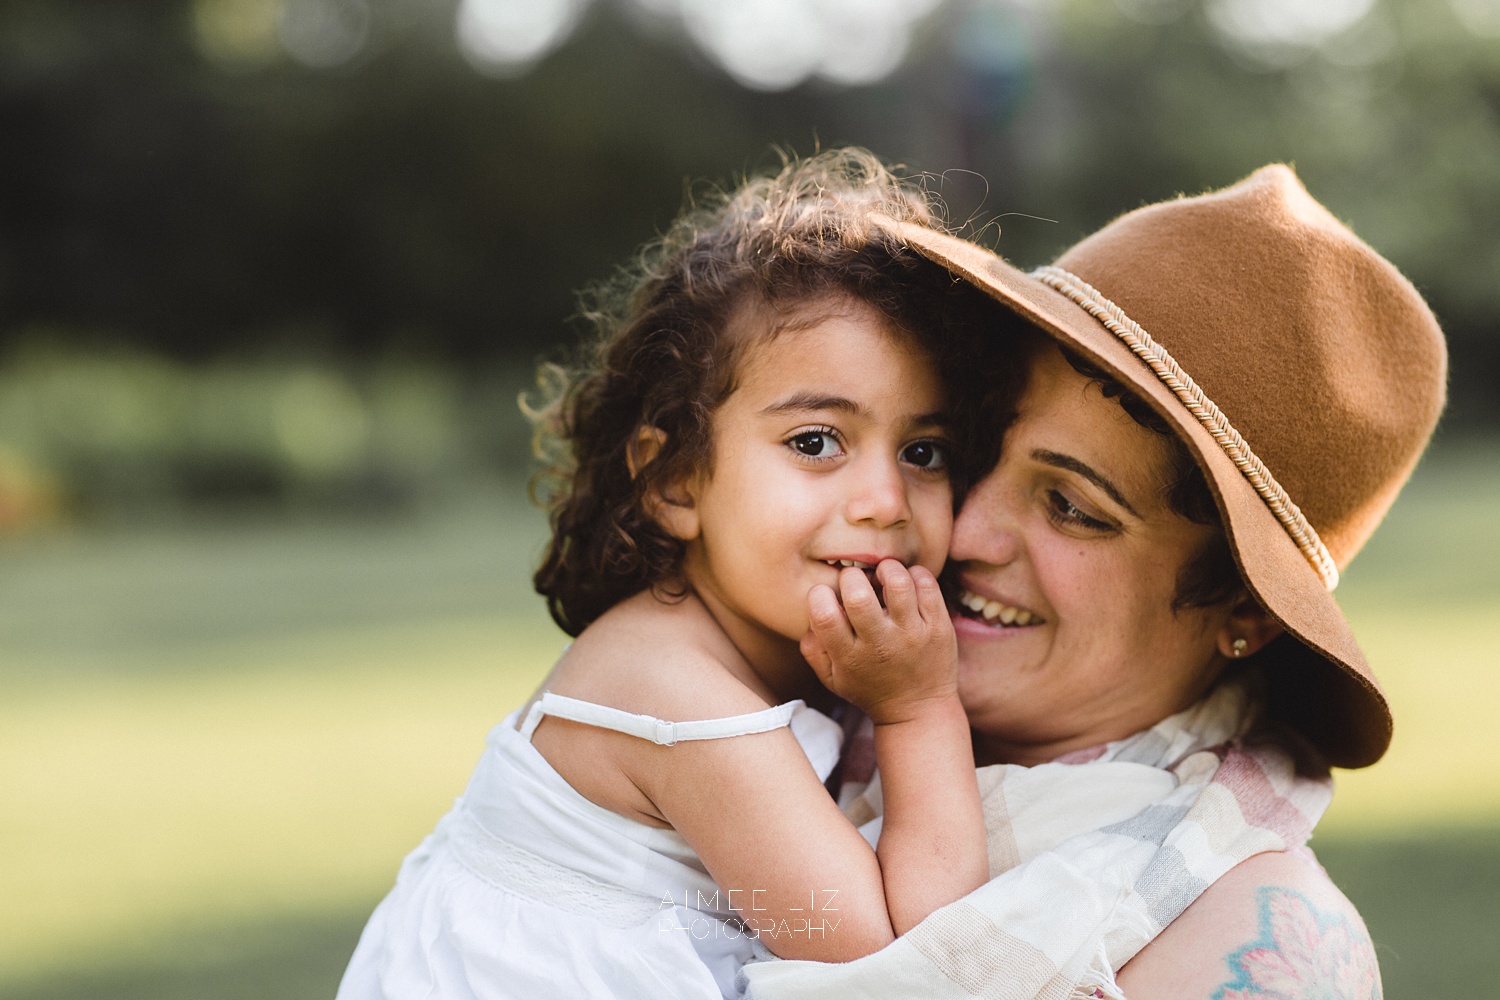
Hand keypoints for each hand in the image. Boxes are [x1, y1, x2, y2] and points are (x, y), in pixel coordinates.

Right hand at [801, 559, 957, 724]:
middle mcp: (880, 645)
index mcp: (849, 657)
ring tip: (883, 576)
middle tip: (857, 583)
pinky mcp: (938, 627)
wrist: (918, 710)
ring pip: (898, 582)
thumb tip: (811, 614)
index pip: (824, 615)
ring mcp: (912, 634)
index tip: (827, 595)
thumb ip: (813, 648)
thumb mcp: (832, 679)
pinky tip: (907, 583)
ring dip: (886, 569)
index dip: (820, 595)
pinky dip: (914, 574)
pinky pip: (927, 585)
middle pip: (858, 594)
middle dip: (852, 577)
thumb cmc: (869, 687)